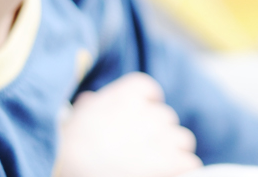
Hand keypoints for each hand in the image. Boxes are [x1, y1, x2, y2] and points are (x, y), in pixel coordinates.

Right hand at [53, 72, 200, 176]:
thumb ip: (90, 107)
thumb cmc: (67, 148)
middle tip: (142, 152)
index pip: (148, 90)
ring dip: (172, 152)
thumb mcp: (74, 119)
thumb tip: (89, 101)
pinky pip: (190, 163)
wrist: (72, 167)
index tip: (139, 118)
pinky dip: (182, 170)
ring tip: (156, 167)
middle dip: (157, 134)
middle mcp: (148, 112)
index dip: (147, 104)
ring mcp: (162, 137)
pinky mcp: (173, 162)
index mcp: (125, 96)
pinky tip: (170, 176)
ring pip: (182, 139)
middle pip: (166, 118)